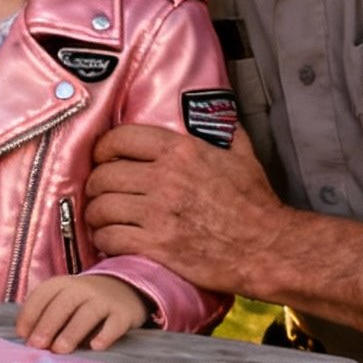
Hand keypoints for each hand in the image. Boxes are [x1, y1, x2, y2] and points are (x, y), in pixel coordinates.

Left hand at [16, 273, 148, 353]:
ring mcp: (104, 300)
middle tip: (37, 345)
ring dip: (71, 332)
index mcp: (62, 284)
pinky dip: (106, 335)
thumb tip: (28, 340)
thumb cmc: (83, 301)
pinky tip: (96, 347)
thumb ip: (46, 315)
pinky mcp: (123, 313)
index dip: (30, 313)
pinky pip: (114, 324)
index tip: (22, 335)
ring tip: (60, 350)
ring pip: (87, 314)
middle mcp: (82, 288)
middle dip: (48, 324)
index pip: (43, 295)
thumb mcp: (63, 300)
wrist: (124, 289)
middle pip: (63, 304)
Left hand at [83, 123, 283, 293]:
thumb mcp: (243, 155)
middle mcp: (165, 178)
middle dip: (95, 185)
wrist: (266, 248)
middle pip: (104, 175)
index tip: (102, 158)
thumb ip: (225, 131)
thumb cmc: (256, 204)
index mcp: (181, 151)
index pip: (121, 138)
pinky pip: (110, 238)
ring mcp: (158, 213)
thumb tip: (220, 114)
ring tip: (101, 220)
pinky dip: (104, 240)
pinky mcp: (156, 246)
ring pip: (101, 207)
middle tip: (100, 194)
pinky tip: (109, 241)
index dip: (103, 148)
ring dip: (96, 215)